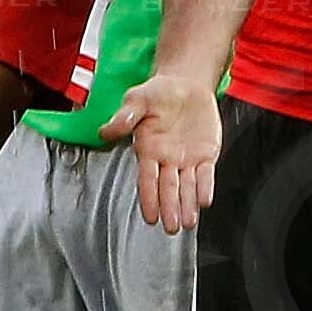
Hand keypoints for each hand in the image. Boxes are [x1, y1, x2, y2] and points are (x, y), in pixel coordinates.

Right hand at [103, 71, 223, 232]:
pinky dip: (205, 187)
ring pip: (187, 186)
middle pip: (167, 188)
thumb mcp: (137, 99)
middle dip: (169, 208)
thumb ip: (124, 116)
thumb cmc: (159, 92)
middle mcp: (167, 159)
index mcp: (148, 149)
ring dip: (187, 204)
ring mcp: (187, 159)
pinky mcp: (206, 154)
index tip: (149, 217)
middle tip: (171, 227)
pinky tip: (204, 200)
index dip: (149, 198)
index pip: (147, 179)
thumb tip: (105, 131)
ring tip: (187, 222)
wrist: (186, 83)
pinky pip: (206, 174)